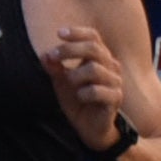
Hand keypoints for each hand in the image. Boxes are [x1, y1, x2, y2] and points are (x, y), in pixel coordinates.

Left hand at [39, 26, 125, 149]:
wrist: (89, 128)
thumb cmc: (78, 100)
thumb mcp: (62, 83)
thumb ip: (55, 68)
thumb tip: (44, 55)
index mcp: (100, 58)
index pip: (93, 37)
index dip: (77, 33)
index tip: (59, 33)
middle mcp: (110, 66)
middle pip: (94, 48)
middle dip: (70, 50)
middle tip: (53, 56)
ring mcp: (115, 82)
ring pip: (95, 69)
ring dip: (76, 75)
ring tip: (70, 83)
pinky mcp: (116, 98)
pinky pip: (98, 90)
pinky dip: (84, 93)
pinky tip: (80, 97)